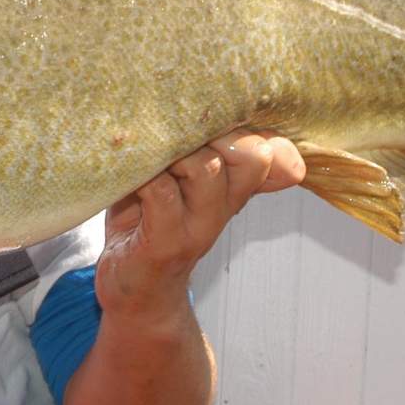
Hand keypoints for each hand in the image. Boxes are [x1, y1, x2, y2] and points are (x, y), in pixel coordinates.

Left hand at [94, 131, 304, 317]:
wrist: (133, 291)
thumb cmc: (148, 219)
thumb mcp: (179, 177)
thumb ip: (200, 146)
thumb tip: (223, 116)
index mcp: (234, 186)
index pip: (274, 152)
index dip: (254, 127)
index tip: (214, 114)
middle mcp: (225, 205)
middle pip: (251, 155)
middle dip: (212, 130)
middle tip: (174, 132)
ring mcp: (198, 227)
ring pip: (205, 168)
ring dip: (172, 152)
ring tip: (147, 155)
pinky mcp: (166, 244)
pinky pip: (162, 192)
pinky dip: (144, 177)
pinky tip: (129, 179)